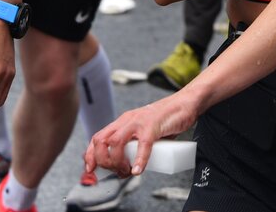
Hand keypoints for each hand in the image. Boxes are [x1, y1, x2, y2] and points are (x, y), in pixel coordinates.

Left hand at [84, 92, 199, 176]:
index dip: (90, 156)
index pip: (97, 138)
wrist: (185, 104)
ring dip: (117, 162)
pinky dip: (139, 160)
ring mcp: (139, 122)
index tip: (90, 171)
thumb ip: (136, 147)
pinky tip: (138, 170)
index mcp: (122, 122)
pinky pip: (143, 145)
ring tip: (128, 171)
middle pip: (101, 141)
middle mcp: (126, 120)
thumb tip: (127, 172)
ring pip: (116, 143)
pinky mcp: (153, 126)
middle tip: (118, 172)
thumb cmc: (166, 120)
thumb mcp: (144, 133)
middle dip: (103, 162)